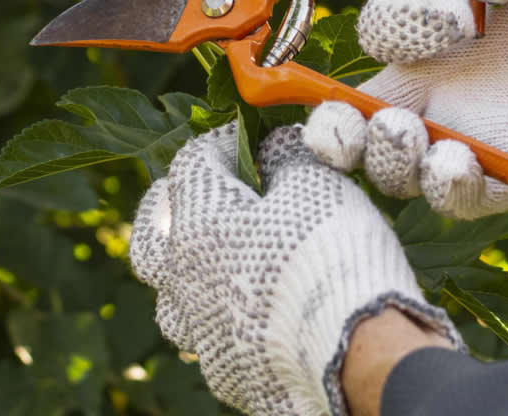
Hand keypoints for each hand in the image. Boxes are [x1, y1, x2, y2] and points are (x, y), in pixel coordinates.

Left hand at [129, 123, 461, 415]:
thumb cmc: (330, 252)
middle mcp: (183, 278)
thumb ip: (286, 154)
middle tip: (202, 191)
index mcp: (199, 222)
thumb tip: (276, 144)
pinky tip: (250, 305)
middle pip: (151, 231)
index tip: (250, 136)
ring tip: (219, 253)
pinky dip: (219, 311)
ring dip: (187, 264)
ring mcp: (199, 331)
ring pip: (169, 291)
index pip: (192, 162)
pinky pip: (206, 334)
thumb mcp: (314, 181)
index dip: (222, 140)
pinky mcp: (224, 370)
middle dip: (172, 202)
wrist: (357, 351)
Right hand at [304, 0, 507, 219]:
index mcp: (429, 35)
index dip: (399, 25)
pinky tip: (455, 162)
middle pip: (356, 126)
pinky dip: (449, 186)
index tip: (459, 17)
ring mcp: (467, 138)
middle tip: (360, 117)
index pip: (378, 37)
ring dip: (391, 159)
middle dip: (338, 129)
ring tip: (410, 136)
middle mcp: (434, 92)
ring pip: (398, 171)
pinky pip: (461, 197)